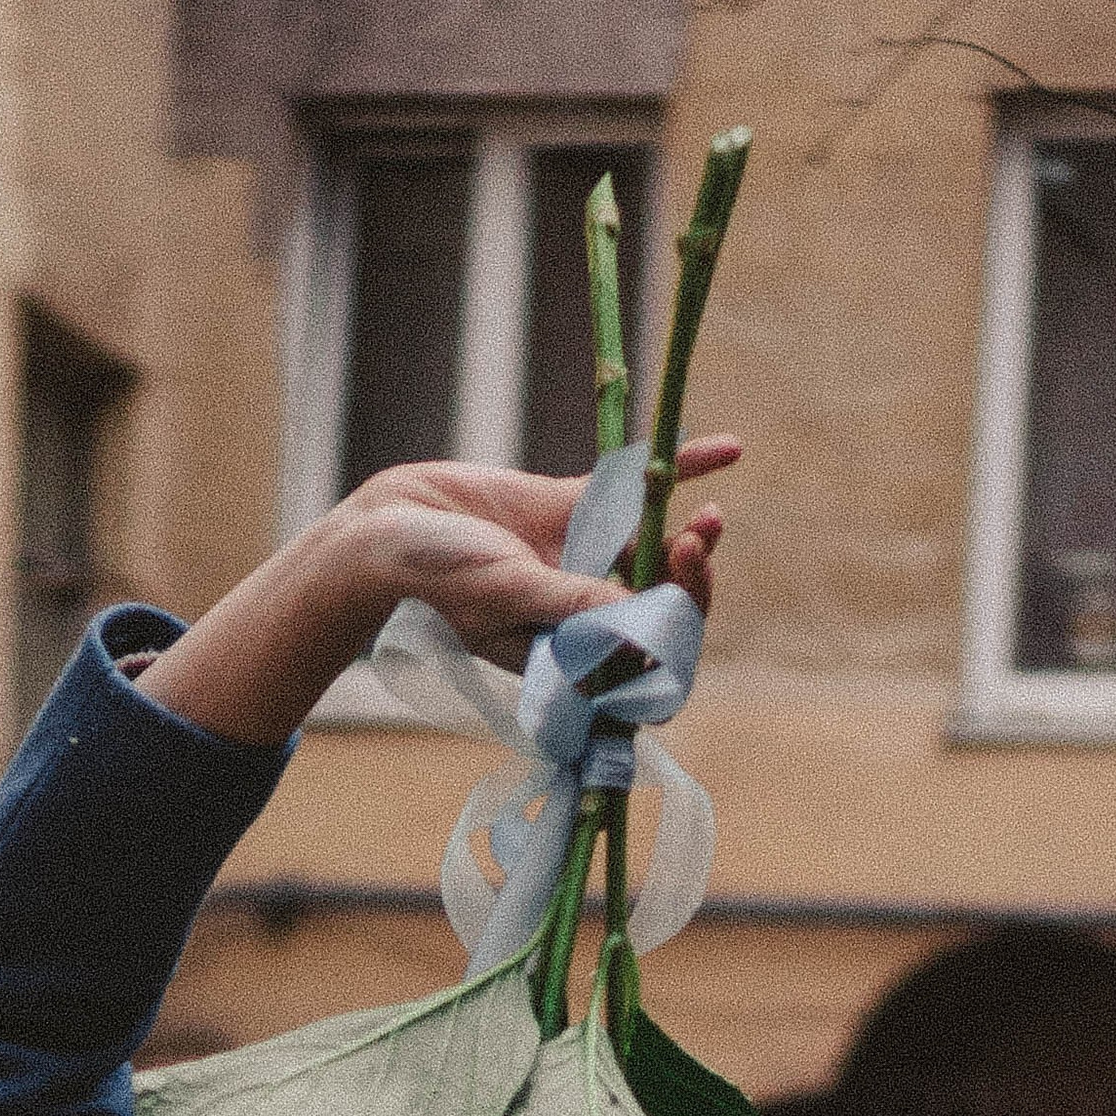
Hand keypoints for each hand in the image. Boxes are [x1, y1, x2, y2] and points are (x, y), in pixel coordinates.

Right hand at [136, 438, 738, 748]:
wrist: (387, 531)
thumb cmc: (436, 581)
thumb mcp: (506, 594)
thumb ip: (571, 604)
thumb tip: (637, 618)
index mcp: (572, 657)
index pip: (645, 665)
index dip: (676, 641)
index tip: (680, 605)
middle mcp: (585, 614)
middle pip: (662, 605)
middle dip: (687, 582)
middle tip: (694, 546)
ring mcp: (582, 561)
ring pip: (656, 550)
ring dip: (690, 538)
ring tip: (709, 521)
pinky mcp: (572, 510)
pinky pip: (636, 491)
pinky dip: (681, 469)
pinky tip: (728, 450)